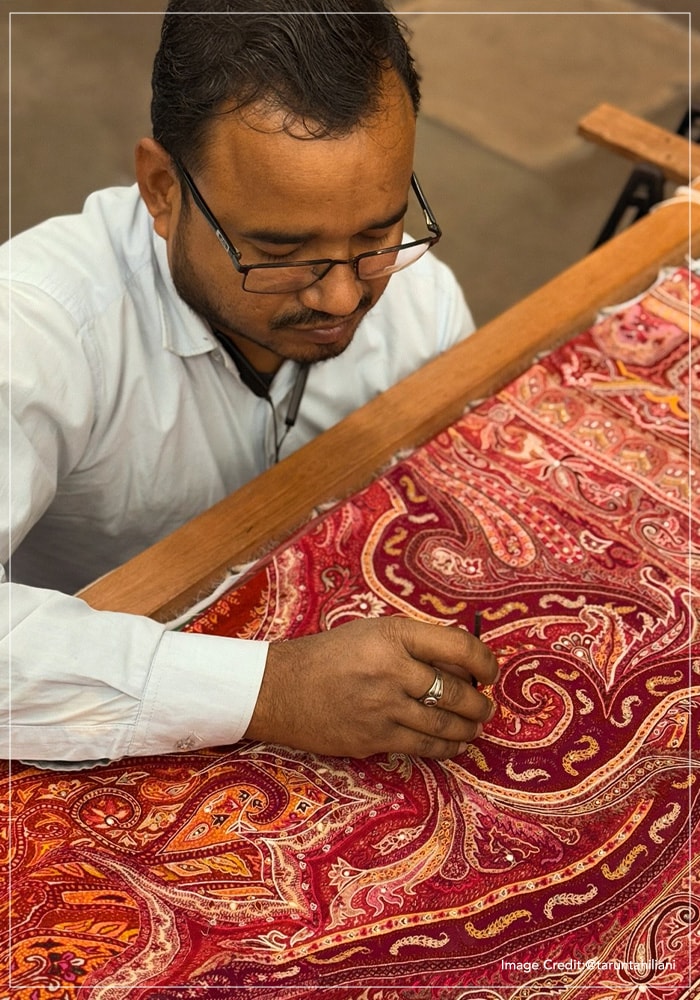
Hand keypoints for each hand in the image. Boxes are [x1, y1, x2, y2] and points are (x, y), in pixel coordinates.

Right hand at [244, 616, 497, 758]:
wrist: (280, 689)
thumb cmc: (329, 655)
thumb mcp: (372, 632)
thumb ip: (414, 643)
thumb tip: (462, 661)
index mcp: (394, 636)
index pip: (458, 645)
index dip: (484, 661)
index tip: (491, 672)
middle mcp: (392, 670)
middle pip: (456, 691)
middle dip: (479, 704)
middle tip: (485, 707)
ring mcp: (383, 708)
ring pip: (444, 725)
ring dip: (468, 729)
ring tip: (474, 727)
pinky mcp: (374, 739)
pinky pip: (422, 747)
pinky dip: (445, 747)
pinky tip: (453, 745)